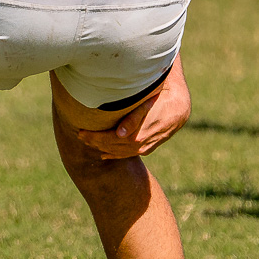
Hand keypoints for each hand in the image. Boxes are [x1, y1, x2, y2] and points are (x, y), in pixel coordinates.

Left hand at [76, 78, 190, 158]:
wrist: (178, 110)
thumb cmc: (159, 103)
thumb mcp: (146, 106)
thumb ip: (133, 119)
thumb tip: (119, 133)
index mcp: (137, 137)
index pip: (108, 140)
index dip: (93, 137)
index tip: (80, 131)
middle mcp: (139, 146)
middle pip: (110, 147)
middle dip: (94, 141)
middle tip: (80, 135)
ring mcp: (143, 149)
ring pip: (117, 152)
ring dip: (101, 148)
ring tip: (88, 142)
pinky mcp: (146, 149)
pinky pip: (126, 155)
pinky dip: (114, 155)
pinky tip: (104, 155)